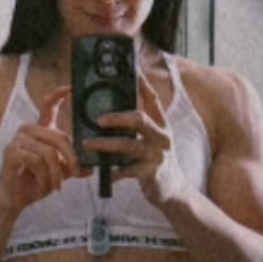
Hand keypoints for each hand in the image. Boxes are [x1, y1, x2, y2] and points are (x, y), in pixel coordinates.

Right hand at [0, 86, 77, 209]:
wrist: (16, 197)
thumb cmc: (36, 181)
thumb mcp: (60, 173)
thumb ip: (73, 167)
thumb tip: (91, 167)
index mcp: (41, 130)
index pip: (49, 106)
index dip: (59, 95)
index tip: (71, 88)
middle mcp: (29, 130)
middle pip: (58, 137)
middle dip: (71, 159)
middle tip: (75, 174)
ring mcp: (18, 140)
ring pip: (49, 153)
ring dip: (56, 174)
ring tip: (56, 185)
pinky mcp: (11, 152)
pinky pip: (36, 161)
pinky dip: (44, 176)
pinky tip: (43, 184)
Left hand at [83, 72, 185, 207]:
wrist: (174, 192)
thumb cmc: (157, 164)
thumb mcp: (154, 142)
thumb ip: (140, 130)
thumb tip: (113, 115)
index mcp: (161, 126)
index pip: (152, 100)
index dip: (141, 84)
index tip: (131, 70)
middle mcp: (161, 137)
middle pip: (139, 118)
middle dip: (116, 117)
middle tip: (98, 119)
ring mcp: (156, 155)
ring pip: (128, 144)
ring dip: (105, 144)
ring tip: (88, 144)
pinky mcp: (150, 173)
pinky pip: (126, 171)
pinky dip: (113, 172)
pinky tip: (104, 173)